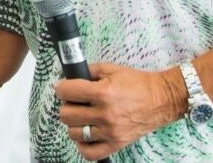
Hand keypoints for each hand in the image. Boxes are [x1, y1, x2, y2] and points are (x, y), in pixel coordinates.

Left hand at [54, 63, 182, 160]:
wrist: (161, 99)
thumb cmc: (136, 83)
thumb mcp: (109, 69)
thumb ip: (86, 72)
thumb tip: (66, 78)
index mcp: (103, 93)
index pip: (66, 92)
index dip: (61, 88)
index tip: (62, 87)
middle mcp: (106, 115)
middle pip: (66, 115)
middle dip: (66, 105)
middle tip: (74, 101)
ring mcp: (111, 132)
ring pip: (74, 133)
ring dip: (73, 123)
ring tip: (81, 115)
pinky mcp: (117, 144)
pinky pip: (90, 153)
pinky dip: (83, 144)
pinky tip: (85, 133)